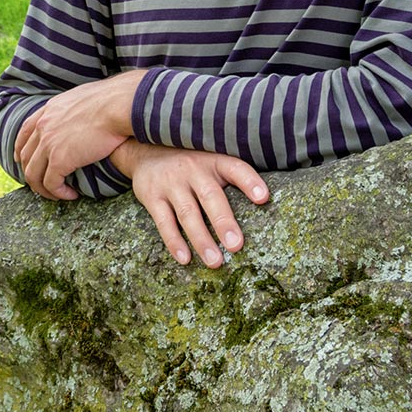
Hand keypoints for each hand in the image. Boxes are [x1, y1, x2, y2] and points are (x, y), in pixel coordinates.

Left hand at [16, 70, 143, 199]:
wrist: (117, 105)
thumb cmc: (112, 101)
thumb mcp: (83, 98)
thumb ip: (74, 108)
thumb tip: (82, 114)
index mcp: (49, 110)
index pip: (24, 131)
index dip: (20, 148)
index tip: (20, 159)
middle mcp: (44, 126)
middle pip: (26, 156)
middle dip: (30, 173)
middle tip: (42, 184)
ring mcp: (49, 143)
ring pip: (33, 174)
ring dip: (43, 189)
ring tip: (57, 195)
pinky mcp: (59, 159)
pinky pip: (51, 183)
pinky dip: (58, 193)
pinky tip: (71, 195)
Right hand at [110, 140, 267, 267]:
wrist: (145, 150)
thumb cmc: (190, 163)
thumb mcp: (210, 161)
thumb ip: (231, 178)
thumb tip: (266, 204)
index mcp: (213, 161)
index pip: (235, 168)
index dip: (250, 182)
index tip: (263, 198)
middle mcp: (193, 169)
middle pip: (211, 196)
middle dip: (224, 222)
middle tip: (236, 246)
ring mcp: (171, 182)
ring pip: (188, 213)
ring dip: (202, 239)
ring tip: (215, 262)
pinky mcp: (152, 195)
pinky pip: (164, 221)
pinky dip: (174, 241)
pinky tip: (185, 258)